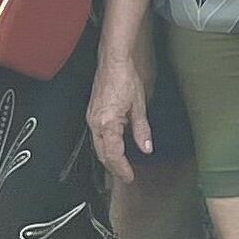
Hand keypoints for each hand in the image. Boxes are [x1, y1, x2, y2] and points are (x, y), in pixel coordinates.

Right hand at [88, 48, 155, 182]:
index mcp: (107, 123)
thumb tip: (146, 147)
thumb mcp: (139, 106)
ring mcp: (92, 118)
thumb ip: (142, 130)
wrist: (113, 62)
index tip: (129, 176)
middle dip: (114, 168)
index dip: (122, 169)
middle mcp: (95, 123)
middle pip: (103, 154)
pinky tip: (114, 148)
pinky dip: (105, 146)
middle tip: (126, 176)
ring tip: (120, 167)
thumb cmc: (124, 78)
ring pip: (98, 147)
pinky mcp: (92, 114)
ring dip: (109, 159)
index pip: (114, 155)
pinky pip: (97, 137)